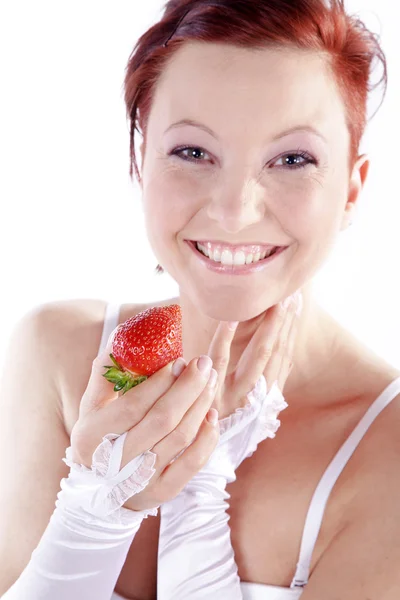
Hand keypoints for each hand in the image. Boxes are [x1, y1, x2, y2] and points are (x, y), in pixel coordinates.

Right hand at [70, 335, 221, 513]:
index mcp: (93, 435)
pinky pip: (193, 463)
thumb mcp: (92, 405)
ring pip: (181, 437)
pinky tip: (212, 414)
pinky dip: (207, 437)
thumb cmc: (100, 435)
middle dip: (188, 387)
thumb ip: (106, 372)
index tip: (180, 360)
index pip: (134, 406)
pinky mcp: (162, 492)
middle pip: (162, 420)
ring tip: (210, 379)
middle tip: (204, 363)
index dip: (160, 382)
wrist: (98, 489)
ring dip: (201, 404)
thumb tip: (123, 335)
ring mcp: (140, 480)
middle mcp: (115, 462)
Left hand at [206, 290, 301, 418]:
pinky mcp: (211, 394)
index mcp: (264, 398)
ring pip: (259, 356)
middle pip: (276, 354)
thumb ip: (263, 385)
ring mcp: (235, 395)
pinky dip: (225, 339)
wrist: (196, 459)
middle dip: (285, 325)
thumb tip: (285, 360)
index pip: (283, 359)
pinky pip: (220, 362)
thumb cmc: (220, 428)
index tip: (296, 306)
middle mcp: (255, 396)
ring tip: (274, 303)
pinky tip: (230, 317)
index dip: (290, 332)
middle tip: (291, 296)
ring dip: (269, 328)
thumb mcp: (247, 411)